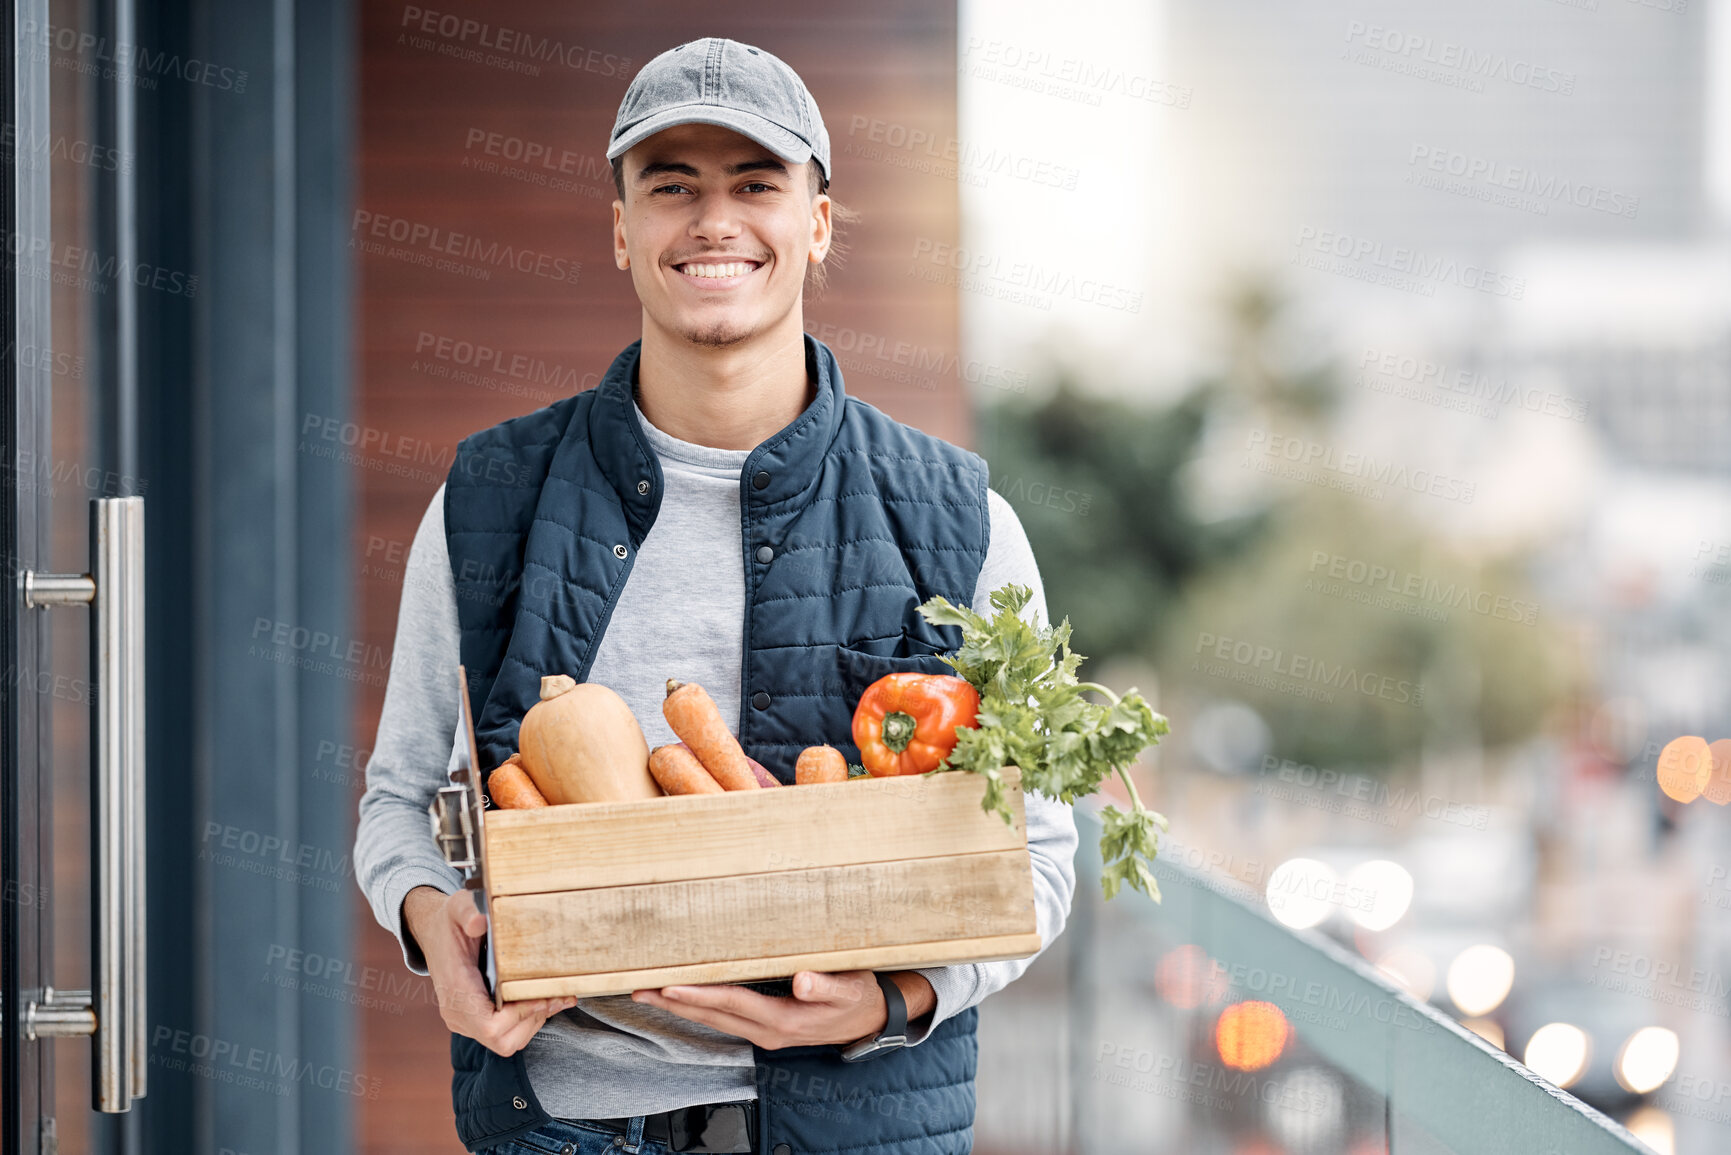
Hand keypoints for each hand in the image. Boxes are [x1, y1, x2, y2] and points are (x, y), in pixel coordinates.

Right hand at [402, 885, 578, 1056]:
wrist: (432, 932)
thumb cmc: (448, 921)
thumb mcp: (456, 907)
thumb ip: (467, 912)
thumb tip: (480, 922)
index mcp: (455, 989)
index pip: (489, 1026)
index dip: (520, 1016)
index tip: (541, 995)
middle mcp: (457, 1012)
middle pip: (501, 1040)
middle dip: (533, 1020)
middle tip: (556, 995)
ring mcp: (463, 1019)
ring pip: (506, 1041)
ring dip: (533, 1022)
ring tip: (554, 997)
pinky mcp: (472, 1019)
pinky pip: (503, 1033)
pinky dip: (526, 1020)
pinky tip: (541, 999)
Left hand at [630, 970, 934, 1049]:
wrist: (871, 1018)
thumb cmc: (860, 997)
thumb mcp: (851, 988)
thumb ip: (827, 986)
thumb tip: (802, 982)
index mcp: (784, 1020)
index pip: (732, 1004)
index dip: (700, 994)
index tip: (670, 985)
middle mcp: (767, 1030)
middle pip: (712, 1015)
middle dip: (675, 1002)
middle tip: (640, 987)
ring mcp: (764, 1031)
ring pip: (714, 1019)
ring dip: (681, 1006)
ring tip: (650, 991)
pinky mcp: (765, 1026)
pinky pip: (724, 1017)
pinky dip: (700, 1006)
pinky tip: (685, 996)